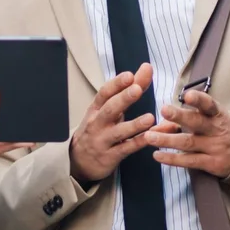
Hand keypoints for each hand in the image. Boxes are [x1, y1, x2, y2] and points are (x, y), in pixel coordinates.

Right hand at [68, 63, 156, 184]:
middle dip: (123, 98)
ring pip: (118, 131)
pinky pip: (126, 149)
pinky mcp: (111, 156)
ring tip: (150, 118)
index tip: (129, 75)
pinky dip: (138, 143)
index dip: (116, 84)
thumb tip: (146, 68)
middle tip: (137, 88)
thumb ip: (129, 89)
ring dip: (134, 124)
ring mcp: (103, 140)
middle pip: (109, 109)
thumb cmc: (98, 129)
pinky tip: (150, 138)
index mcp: (96, 109)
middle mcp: (97, 123)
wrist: (79, 161)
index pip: (104, 93)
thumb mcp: (107, 110)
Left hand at [145, 88, 229, 177]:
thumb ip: (181, 120)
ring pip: (188, 143)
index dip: (199, 100)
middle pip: (197, 122)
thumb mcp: (206, 120)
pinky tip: (157, 155)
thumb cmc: (217, 131)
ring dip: (167, 140)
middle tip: (163, 110)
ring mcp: (215, 147)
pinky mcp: (212, 163)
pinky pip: (189, 161)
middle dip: (179, 116)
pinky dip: (172, 159)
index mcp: (216, 114)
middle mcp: (216, 130)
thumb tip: (155, 126)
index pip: (209, 105)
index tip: (187, 96)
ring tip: (149, 137)